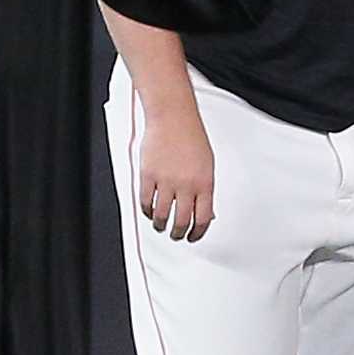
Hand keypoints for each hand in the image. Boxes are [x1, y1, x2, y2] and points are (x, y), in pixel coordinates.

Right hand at [139, 99, 214, 240]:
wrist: (173, 118)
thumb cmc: (191, 137)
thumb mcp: (207, 166)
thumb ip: (205, 190)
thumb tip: (204, 211)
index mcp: (204, 183)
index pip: (203, 219)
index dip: (198, 233)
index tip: (193, 236)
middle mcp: (186, 184)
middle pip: (181, 221)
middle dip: (178, 234)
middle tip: (176, 235)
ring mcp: (166, 181)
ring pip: (161, 215)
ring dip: (160, 225)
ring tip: (160, 226)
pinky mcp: (148, 175)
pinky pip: (146, 201)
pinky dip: (147, 210)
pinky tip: (149, 211)